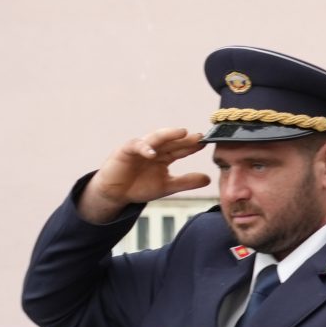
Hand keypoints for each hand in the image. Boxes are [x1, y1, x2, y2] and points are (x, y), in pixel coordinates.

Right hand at [80, 127, 210, 223]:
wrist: (116, 194)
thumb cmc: (140, 187)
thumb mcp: (167, 186)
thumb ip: (186, 182)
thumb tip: (209, 179)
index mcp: (164, 157)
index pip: (180, 149)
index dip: (192, 146)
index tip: (206, 143)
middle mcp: (154, 149)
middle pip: (171, 141)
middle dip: (185, 138)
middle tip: (199, 136)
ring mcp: (140, 148)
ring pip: (155, 138)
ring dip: (168, 135)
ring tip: (182, 133)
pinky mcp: (125, 150)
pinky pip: (136, 146)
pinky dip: (144, 149)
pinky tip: (153, 154)